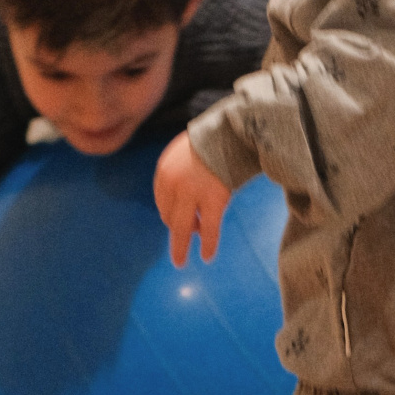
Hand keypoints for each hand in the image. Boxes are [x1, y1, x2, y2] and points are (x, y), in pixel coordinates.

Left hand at [155, 134, 231, 267]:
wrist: (233, 133)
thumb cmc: (214, 143)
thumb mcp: (186, 154)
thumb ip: (180, 173)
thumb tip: (184, 199)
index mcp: (164, 170)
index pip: (162, 201)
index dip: (170, 214)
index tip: (180, 222)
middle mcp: (174, 183)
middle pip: (169, 216)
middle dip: (177, 230)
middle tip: (182, 243)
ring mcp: (193, 193)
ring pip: (182, 227)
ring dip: (180, 247)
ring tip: (180, 262)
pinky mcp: (213, 201)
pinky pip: (208, 229)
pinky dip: (207, 244)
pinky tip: (206, 257)